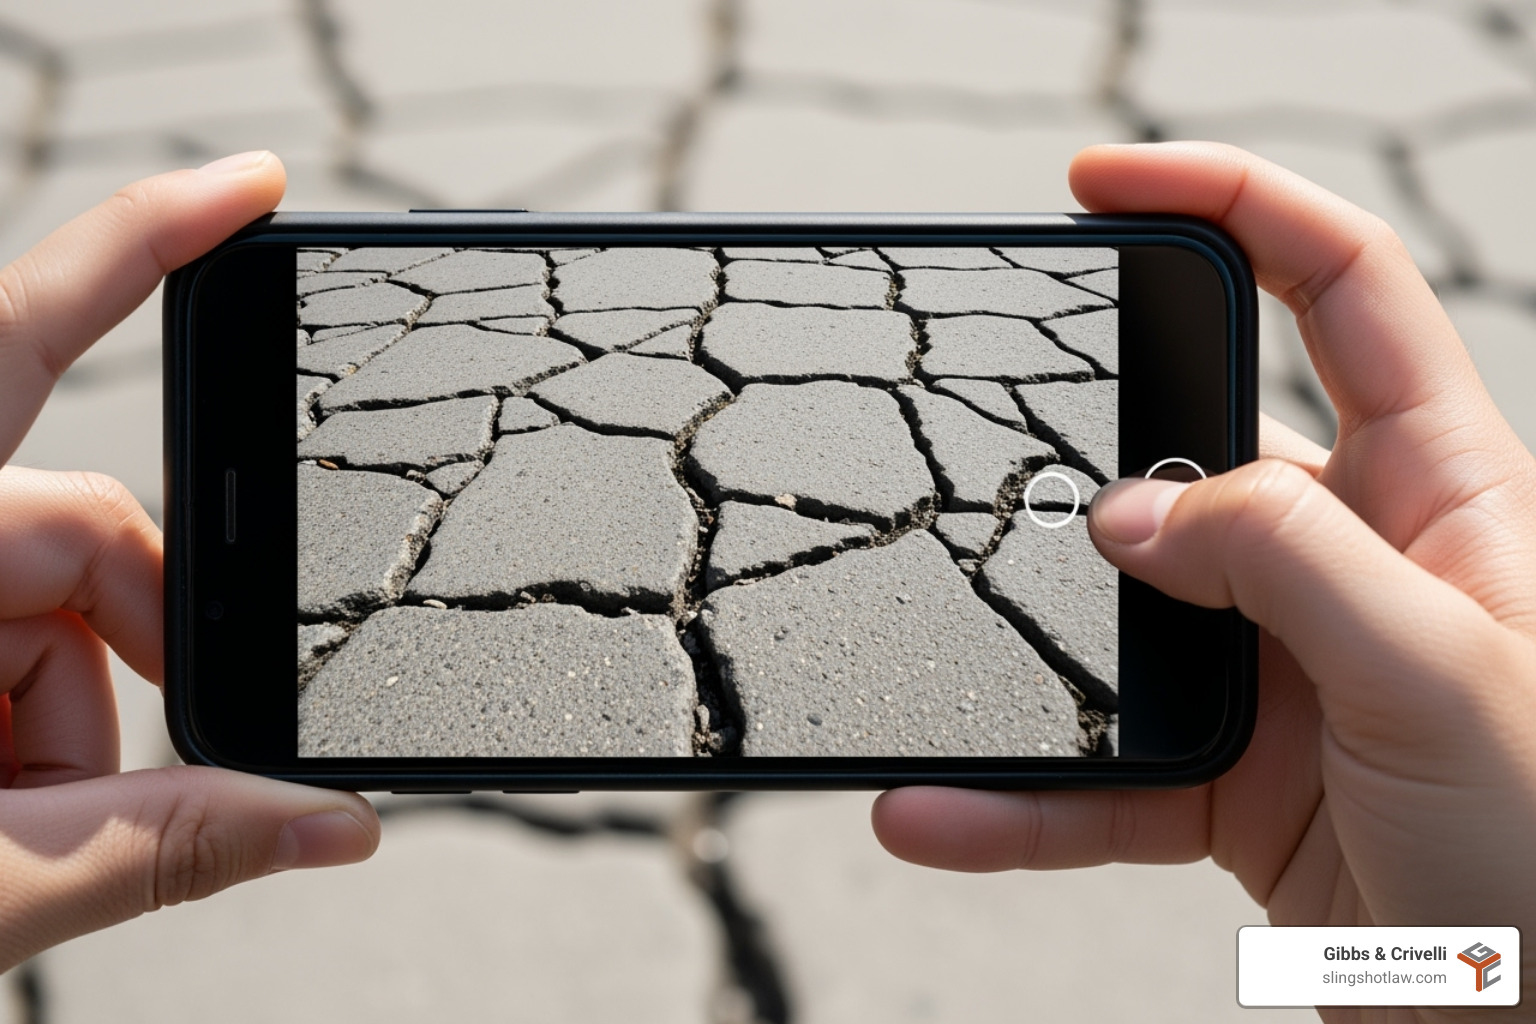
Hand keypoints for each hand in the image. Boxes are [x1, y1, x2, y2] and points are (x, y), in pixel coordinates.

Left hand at [0, 153, 379, 971]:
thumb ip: (162, 845)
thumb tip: (335, 823)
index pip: (19, 337)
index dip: (145, 243)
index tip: (250, 190)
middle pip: (79, 531)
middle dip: (123, 661)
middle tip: (88, 795)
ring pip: (44, 601)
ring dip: (59, 722)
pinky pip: (1, 635)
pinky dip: (17, 725)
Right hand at [873, 142, 1535, 1017]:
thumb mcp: (1441, 672)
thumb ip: (1284, 562)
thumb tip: (1125, 512)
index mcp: (1441, 494)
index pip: (1340, 293)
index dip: (1233, 208)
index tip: (1106, 185)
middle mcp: (1355, 568)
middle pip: (1200, 451)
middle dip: (1098, 446)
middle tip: (996, 444)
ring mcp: (1285, 675)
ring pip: (1125, 628)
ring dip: (1031, 656)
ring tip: (950, 658)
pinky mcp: (1233, 781)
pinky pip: (1099, 773)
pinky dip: (1020, 800)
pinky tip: (944, 808)